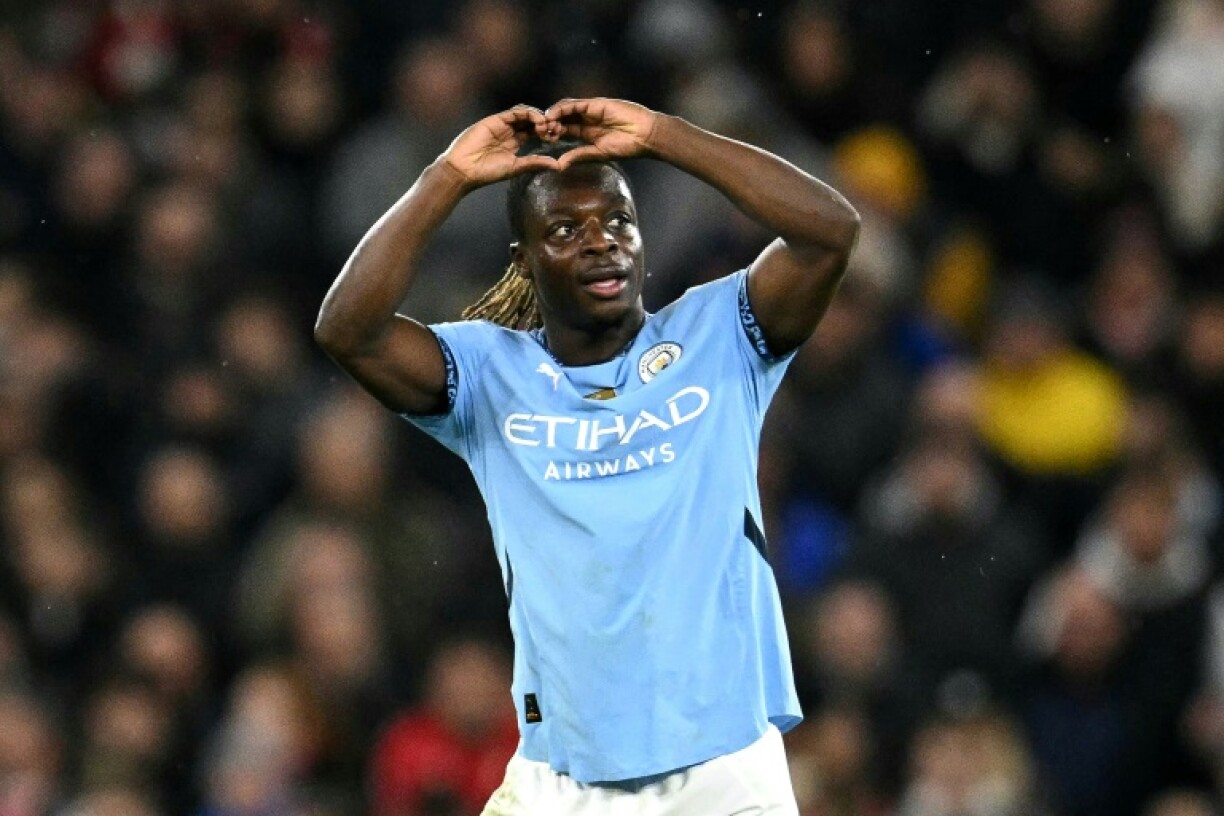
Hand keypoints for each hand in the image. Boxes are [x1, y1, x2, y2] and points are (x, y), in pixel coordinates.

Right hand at [441, 105, 559, 187]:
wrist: (465, 170)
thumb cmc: (487, 172)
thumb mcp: (516, 167)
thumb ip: (535, 163)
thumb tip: (558, 165)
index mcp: (515, 142)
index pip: (534, 132)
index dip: (546, 133)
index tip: (555, 139)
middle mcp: (509, 131)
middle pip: (531, 120)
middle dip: (545, 123)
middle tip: (554, 131)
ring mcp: (502, 124)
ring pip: (525, 113)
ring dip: (538, 117)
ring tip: (546, 126)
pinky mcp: (495, 119)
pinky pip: (514, 112)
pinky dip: (528, 113)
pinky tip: (538, 120)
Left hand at [543, 98, 661, 168]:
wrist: (645, 135)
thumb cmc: (627, 146)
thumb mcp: (598, 153)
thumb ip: (579, 155)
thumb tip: (559, 166)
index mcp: (587, 133)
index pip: (565, 130)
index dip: (553, 134)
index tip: (543, 142)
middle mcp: (586, 120)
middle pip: (562, 118)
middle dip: (549, 124)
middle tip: (540, 133)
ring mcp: (590, 111)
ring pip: (565, 110)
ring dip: (553, 116)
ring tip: (544, 125)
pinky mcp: (594, 104)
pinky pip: (574, 104)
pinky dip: (561, 109)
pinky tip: (552, 116)